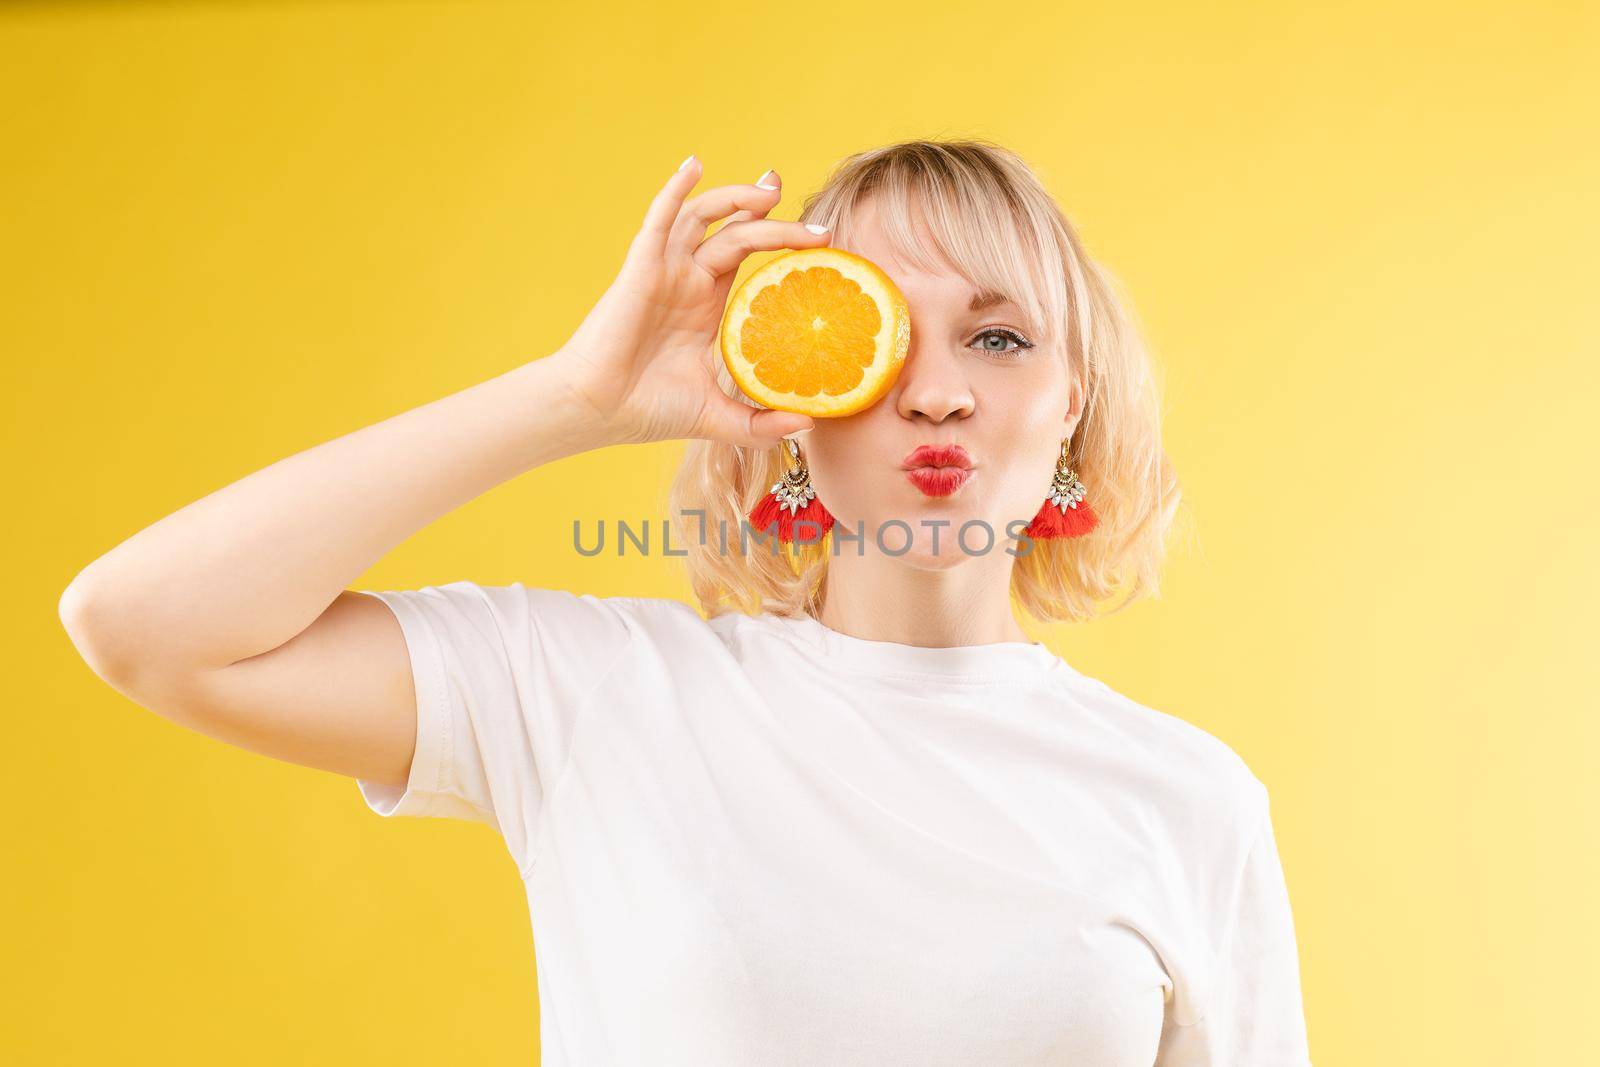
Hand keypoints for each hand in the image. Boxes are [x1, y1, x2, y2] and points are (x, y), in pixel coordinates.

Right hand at [550, 156, 830, 447]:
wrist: (597, 411)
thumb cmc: (648, 411)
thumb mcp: (719, 418)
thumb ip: (762, 423)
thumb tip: (810, 425)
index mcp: (704, 304)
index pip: (745, 254)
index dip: (775, 235)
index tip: (812, 232)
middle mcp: (686, 280)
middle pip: (735, 231)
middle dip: (769, 215)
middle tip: (813, 220)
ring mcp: (664, 271)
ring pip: (703, 218)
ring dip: (735, 198)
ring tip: (771, 192)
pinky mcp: (641, 269)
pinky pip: (658, 220)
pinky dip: (675, 190)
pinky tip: (693, 166)